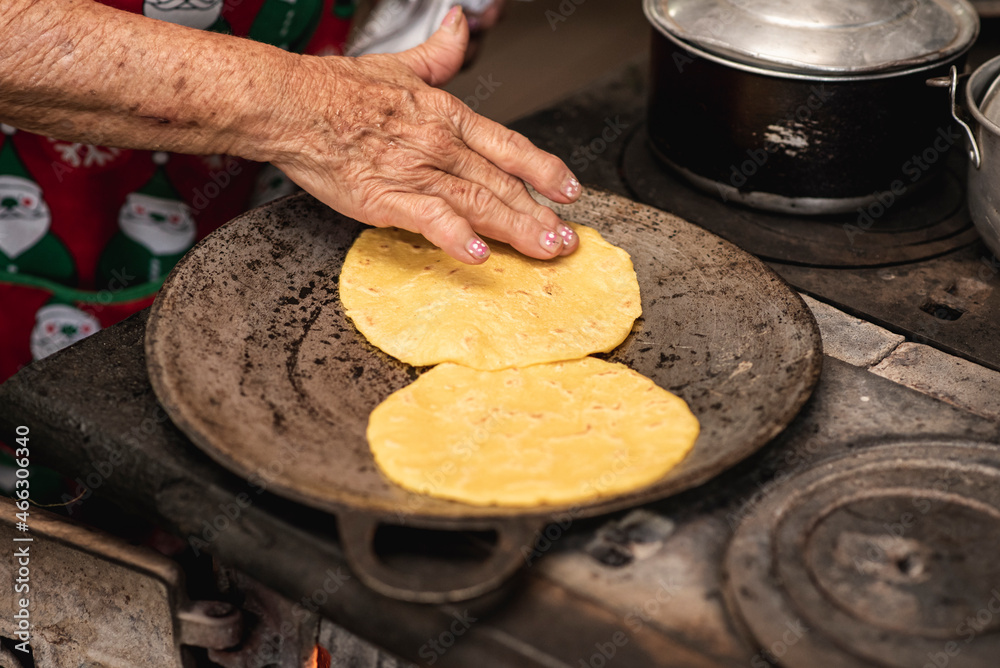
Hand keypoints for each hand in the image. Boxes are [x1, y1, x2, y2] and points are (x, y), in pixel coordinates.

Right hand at [270, 7, 580, 263]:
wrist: (292, 103)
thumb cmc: (338, 89)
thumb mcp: (399, 65)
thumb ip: (438, 54)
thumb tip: (459, 26)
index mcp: (446, 116)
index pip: (509, 146)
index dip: (544, 170)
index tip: (569, 190)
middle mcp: (439, 145)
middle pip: (502, 183)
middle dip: (539, 213)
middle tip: (566, 240)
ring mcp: (415, 172)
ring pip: (478, 202)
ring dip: (516, 228)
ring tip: (543, 248)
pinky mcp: (386, 197)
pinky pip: (429, 218)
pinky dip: (456, 235)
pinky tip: (477, 253)